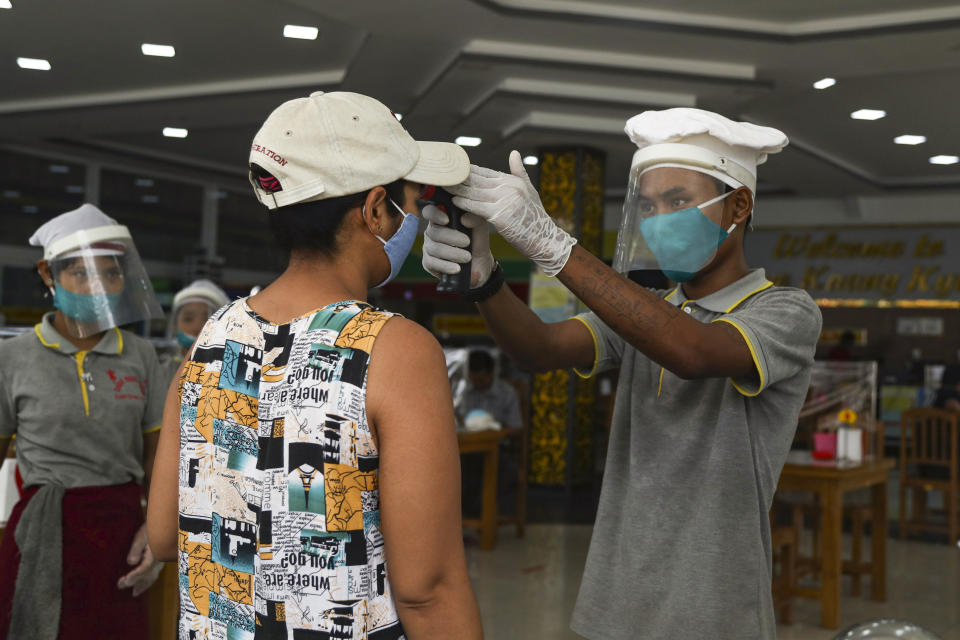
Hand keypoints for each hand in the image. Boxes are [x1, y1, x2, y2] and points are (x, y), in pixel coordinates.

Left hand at [117, 523, 162, 596]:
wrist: (168, 520)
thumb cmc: (153, 526)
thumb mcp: (142, 536)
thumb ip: (136, 549)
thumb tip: (130, 563)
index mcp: (155, 554)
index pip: (144, 569)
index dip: (134, 577)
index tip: (123, 582)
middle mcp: (160, 559)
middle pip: (148, 576)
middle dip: (135, 583)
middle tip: (121, 585)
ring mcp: (162, 559)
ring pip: (153, 576)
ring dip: (144, 585)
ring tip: (135, 593)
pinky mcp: (162, 558)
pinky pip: (155, 572)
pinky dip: (149, 579)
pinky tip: (145, 581)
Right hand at [421, 204, 495, 287]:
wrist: (479, 265)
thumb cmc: (477, 243)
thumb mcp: (480, 230)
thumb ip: (476, 220)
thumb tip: (465, 218)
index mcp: (441, 219)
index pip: (429, 211)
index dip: (435, 214)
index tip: (447, 220)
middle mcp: (432, 232)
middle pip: (434, 232)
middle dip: (451, 238)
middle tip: (467, 242)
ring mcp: (428, 247)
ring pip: (434, 248)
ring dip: (452, 253)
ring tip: (467, 257)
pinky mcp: (428, 263)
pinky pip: (433, 263)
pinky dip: (446, 266)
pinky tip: (457, 268)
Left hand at [446, 150, 576, 275]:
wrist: (545, 239)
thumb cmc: (536, 218)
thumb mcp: (530, 191)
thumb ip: (519, 172)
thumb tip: (514, 152)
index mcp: (513, 181)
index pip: (485, 172)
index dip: (467, 172)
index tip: (452, 170)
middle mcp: (509, 187)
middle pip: (477, 180)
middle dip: (458, 179)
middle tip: (441, 175)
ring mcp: (505, 201)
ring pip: (474, 193)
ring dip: (457, 190)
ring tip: (443, 186)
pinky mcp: (500, 216)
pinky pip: (477, 208)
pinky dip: (465, 204)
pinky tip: (454, 201)